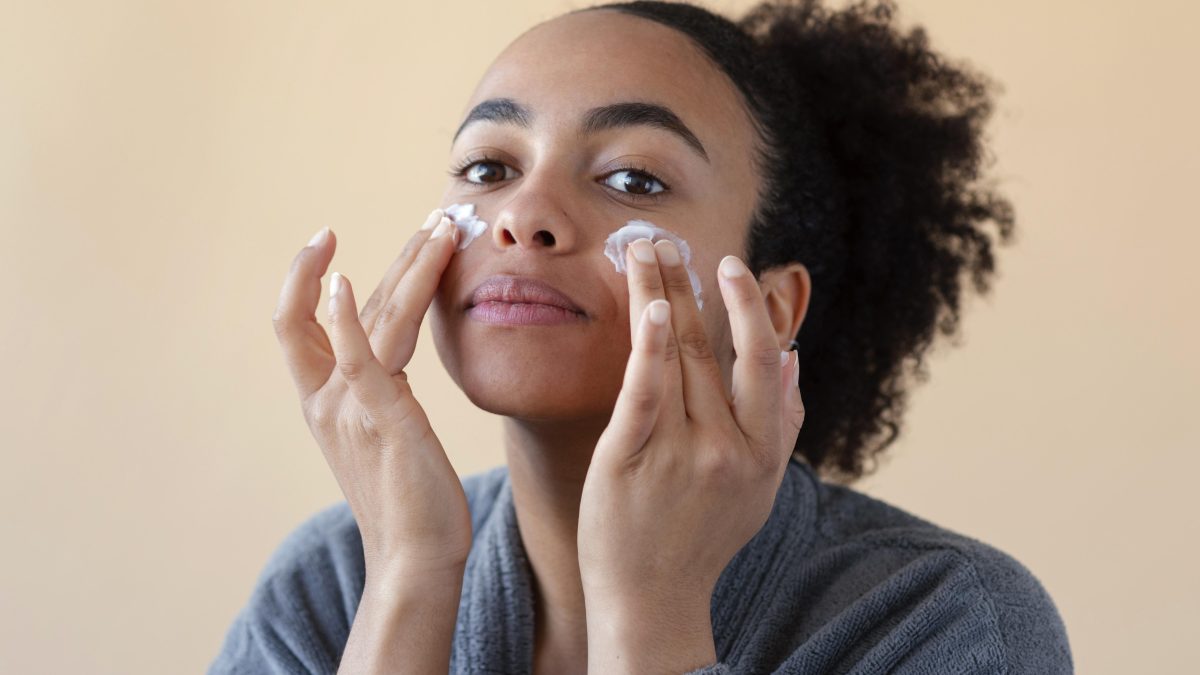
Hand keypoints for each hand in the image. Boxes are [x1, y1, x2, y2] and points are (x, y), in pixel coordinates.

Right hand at [271, 210, 471, 579]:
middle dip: (391, 256)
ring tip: (441, 227)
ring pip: (374, 317)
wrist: (415, 556)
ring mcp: (351, 407)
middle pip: (342, 305)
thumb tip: (389, 352)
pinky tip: (343, 281)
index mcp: (323, 399)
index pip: (294, 322)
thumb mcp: (384, 430)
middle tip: (431, 217)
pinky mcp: (383, 420)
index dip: (302, 276)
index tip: (326, 239)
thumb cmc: (408, 497)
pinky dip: (347, 317)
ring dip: (409, 265)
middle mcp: (327, 398)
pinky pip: (360, 358)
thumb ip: (377, 387)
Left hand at [577, 237, 804, 671]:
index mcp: (761, 451)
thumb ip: (783, 424)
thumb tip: (797, 358)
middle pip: (712, 348)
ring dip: (658, 294)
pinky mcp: (629, 460)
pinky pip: (643, 392)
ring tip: (641, 251)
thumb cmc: (703, 538)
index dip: (749, 309)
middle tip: (671, 240)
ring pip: (674, 356)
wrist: (652, 599)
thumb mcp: (760, 488)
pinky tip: (651, 307)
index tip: (730, 267)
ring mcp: (678, 453)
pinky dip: (650, 346)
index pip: (764, 362)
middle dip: (692, 286)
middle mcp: (727, 448)